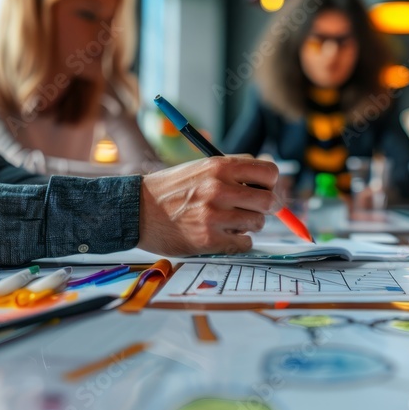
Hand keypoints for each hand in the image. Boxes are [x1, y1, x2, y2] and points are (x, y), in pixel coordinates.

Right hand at [137, 157, 278, 255]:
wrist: (137, 210)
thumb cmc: (171, 190)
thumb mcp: (201, 167)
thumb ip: (233, 170)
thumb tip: (270, 181)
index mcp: (219, 166)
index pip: (269, 172)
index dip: (271, 183)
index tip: (266, 189)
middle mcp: (219, 188)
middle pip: (269, 200)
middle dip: (267, 207)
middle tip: (256, 210)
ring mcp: (214, 215)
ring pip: (258, 223)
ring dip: (250, 225)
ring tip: (231, 222)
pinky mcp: (209, 239)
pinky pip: (245, 243)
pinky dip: (239, 242)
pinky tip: (224, 236)